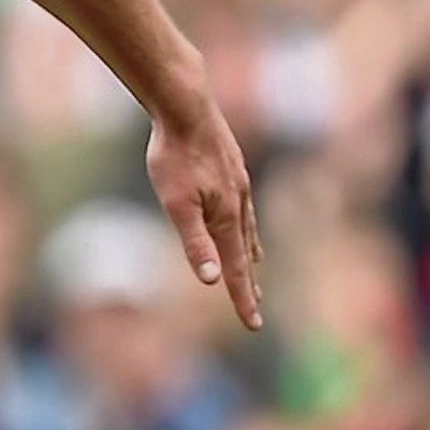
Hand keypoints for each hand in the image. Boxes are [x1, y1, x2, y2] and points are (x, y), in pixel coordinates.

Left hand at [146, 93, 264, 329]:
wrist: (185, 105)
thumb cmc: (175, 155)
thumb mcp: (176, 203)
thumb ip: (194, 242)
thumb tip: (210, 280)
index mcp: (226, 217)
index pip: (235, 269)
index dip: (243, 299)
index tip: (254, 324)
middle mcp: (239, 204)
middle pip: (246, 253)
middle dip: (248, 281)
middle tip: (255, 307)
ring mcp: (239, 185)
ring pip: (247, 229)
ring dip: (250, 253)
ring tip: (255, 267)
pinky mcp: (234, 169)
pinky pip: (244, 207)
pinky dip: (245, 224)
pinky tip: (240, 217)